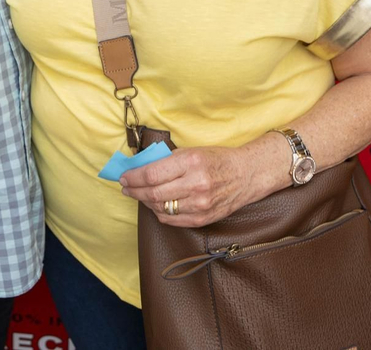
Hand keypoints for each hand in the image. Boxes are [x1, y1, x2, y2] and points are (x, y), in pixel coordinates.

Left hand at [120, 145, 269, 227]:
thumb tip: (139, 167)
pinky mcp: (203, 218)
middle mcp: (196, 184)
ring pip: (161, 208)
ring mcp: (200, 204)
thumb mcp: (192, 151)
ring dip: (145, 202)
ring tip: (139, 195)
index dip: (133, 177)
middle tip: (125, 187)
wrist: (246, 175)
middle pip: (153, 193)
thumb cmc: (217, 159)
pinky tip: (155, 205)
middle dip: (134, 191)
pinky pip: (172, 220)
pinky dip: (159, 213)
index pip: (152, 174)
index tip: (124, 176)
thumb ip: (167, 160)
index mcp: (191, 162)